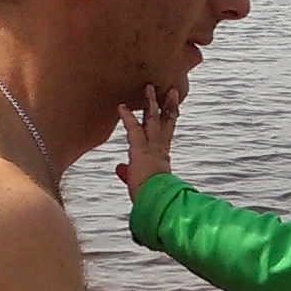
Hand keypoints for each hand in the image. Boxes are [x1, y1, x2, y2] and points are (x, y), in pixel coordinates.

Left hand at [114, 84, 179, 198]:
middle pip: (165, 123)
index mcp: (163, 159)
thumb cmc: (152, 199)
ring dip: (151, 103)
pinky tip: (121, 107)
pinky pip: (133, 130)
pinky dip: (127, 118)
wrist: (158, 203)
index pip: (166, 134)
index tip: (170, 108)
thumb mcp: (138, 183)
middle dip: (168, 106)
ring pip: (153, 121)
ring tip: (149, 87)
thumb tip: (119, 168)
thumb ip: (128, 173)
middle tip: (171, 91)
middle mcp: (160, 150)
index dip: (167, 120)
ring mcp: (152, 148)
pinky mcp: (141, 150)